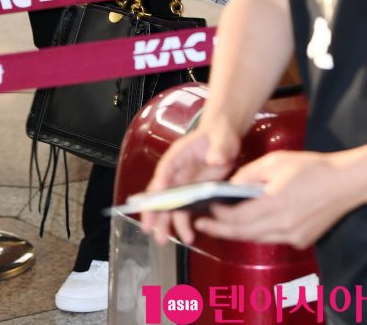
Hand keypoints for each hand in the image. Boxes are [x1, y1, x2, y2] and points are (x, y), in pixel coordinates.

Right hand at [141, 119, 239, 244]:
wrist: (224, 138)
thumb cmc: (219, 134)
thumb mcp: (222, 138)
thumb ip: (219, 148)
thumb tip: (215, 159)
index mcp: (180, 155)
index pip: (166, 169)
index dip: (160, 183)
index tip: (155, 199)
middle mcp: (177, 171)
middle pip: (161, 191)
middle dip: (153, 211)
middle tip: (148, 229)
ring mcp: (184, 183)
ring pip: (171, 204)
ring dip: (167, 222)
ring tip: (165, 240)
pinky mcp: (194, 192)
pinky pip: (184, 209)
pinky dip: (183, 222)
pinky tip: (187, 235)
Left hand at [194, 150, 351, 249]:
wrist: (342, 183)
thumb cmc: (309, 167)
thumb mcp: (274, 162)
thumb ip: (248, 175)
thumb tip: (229, 186)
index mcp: (275, 203)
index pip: (238, 218)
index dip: (218, 217)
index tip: (204, 210)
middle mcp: (284, 225)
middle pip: (243, 233)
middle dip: (220, 230)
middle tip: (201, 224)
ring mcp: (293, 236)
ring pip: (256, 238)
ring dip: (237, 232)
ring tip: (219, 224)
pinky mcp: (300, 241)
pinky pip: (271, 238)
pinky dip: (256, 232)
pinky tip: (247, 223)